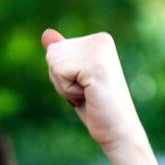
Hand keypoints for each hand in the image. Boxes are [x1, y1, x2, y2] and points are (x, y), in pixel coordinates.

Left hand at [41, 28, 145, 164]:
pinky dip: (68, 92)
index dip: (61, 77)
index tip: (84, 87)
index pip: (55, 50)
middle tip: (86, 94)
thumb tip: (46, 33)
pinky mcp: (95, 64)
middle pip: (52, 55)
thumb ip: (62, 55)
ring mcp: (99, 50)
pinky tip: (88, 96)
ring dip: (65, 87)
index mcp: (98, 39)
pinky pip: (60, 73)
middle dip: (61, 81)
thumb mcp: (74, 80)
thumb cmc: (96, 109)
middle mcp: (101, 39)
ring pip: (53, 63)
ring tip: (88, 95)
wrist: (117, 131)